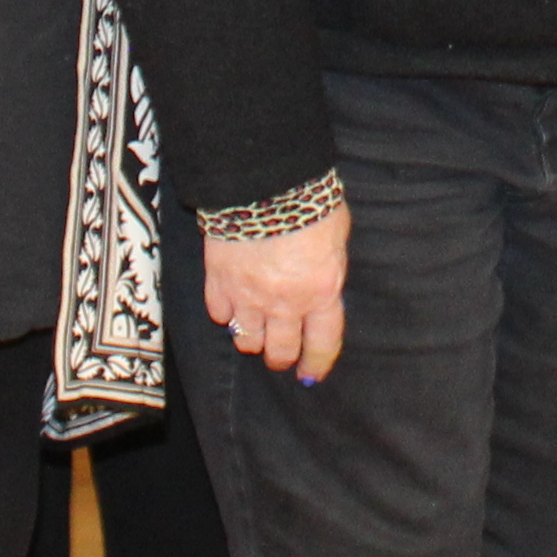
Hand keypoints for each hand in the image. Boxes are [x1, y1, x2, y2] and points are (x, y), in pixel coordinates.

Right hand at [204, 201, 351, 383]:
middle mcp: (284, 303)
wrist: (264, 181)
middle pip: (280, 350)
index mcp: (320, 293)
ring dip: (252, 340)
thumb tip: (322, 284)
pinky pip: (219, 313)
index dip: (316, 363)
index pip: (322, 344)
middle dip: (281, 358)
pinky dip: (225, 314)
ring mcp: (248, 295)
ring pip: (246, 339)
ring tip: (255, 332)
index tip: (310, 375)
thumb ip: (328, 268)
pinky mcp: (218, 280)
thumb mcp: (337, 237)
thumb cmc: (310, 203)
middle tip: (281, 356)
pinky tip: (230, 306)